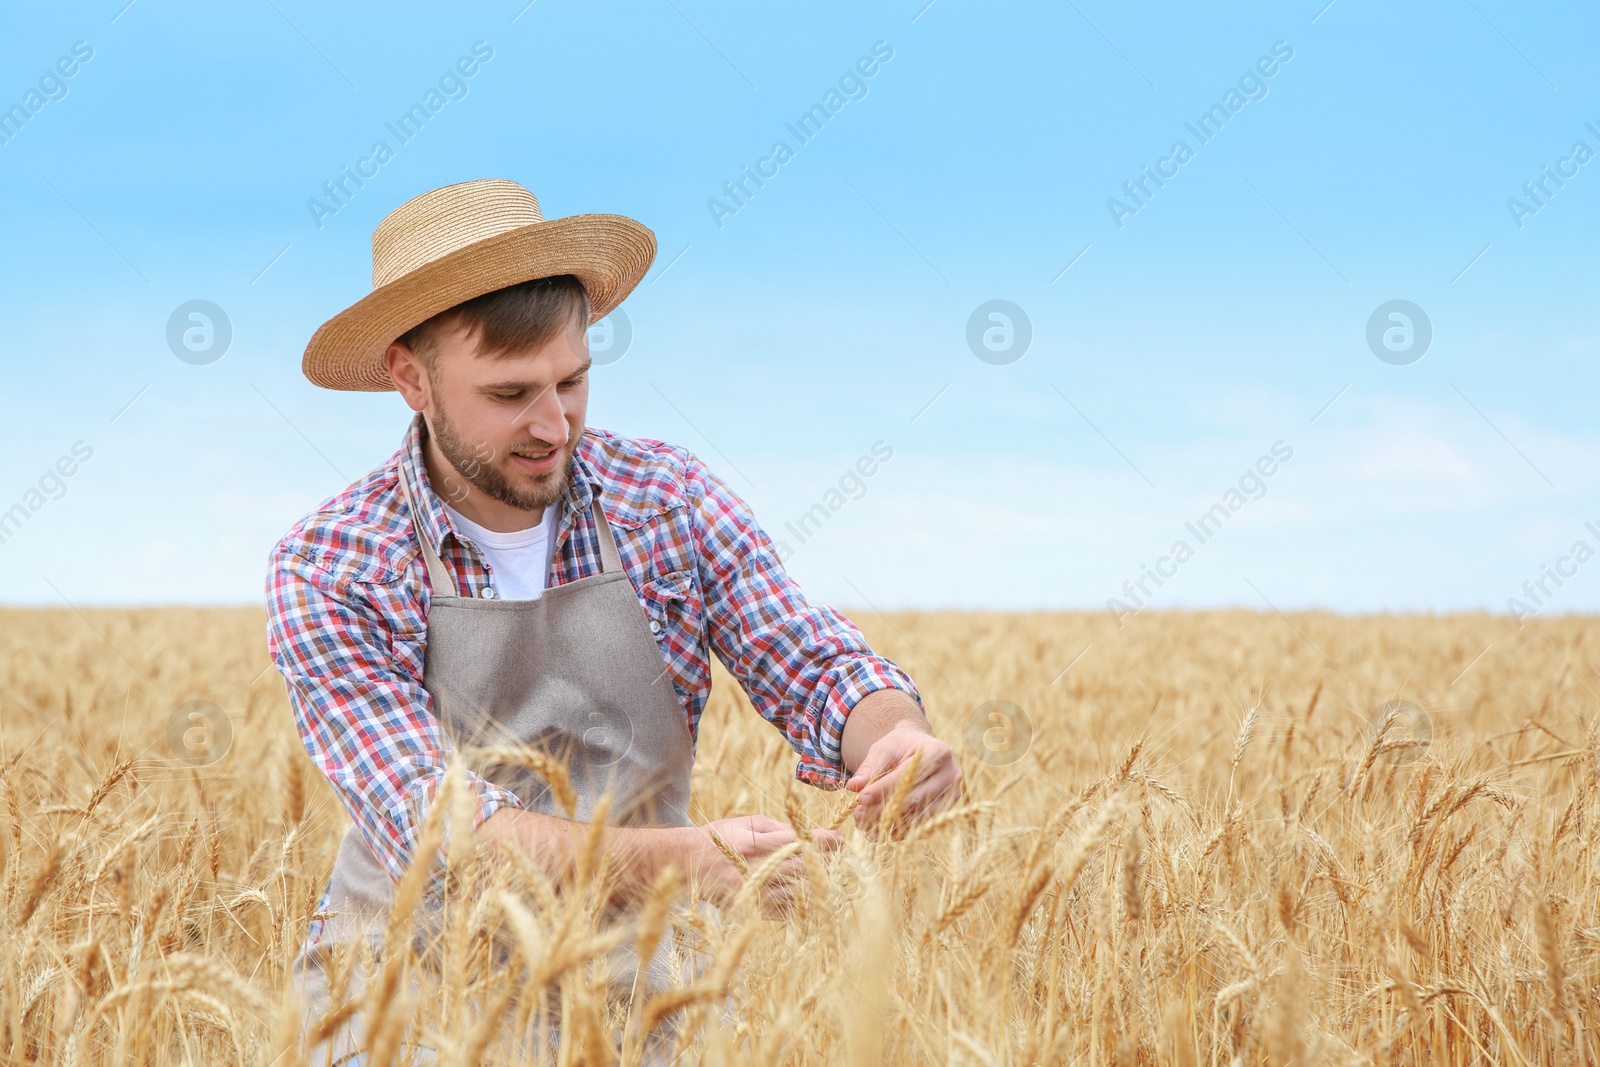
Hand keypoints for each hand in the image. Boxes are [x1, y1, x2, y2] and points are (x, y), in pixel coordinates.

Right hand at [687, 815, 840, 914]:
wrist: (687, 864)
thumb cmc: (719, 838)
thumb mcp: (746, 823)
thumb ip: (777, 828)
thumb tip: (805, 834)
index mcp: (757, 844)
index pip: (802, 842)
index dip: (825, 840)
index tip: (839, 838)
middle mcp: (758, 869)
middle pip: (806, 868)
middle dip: (825, 861)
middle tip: (834, 856)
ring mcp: (755, 893)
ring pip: (800, 892)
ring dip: (817, 883)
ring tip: (823, 875)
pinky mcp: (752, 909)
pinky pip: (786, 910)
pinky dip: (801, 903)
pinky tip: (808, 894)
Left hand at [845, 723, 962, 833]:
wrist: (917, 750)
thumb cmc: (900, 747)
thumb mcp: (883, 750)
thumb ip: (870, 767)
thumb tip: (854, 786)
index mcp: (938, 752)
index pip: (908, 775)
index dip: (883, 788)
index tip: (861, 798)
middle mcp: (951, 775)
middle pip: (915, 799)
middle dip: (884, 809)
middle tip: (859, 814)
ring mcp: (952, 795)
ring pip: (918, 816)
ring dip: (890, 823)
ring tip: (864, 824)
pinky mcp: (946, 811)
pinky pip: (921, 826)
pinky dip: (898, 831)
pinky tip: (878, 831)